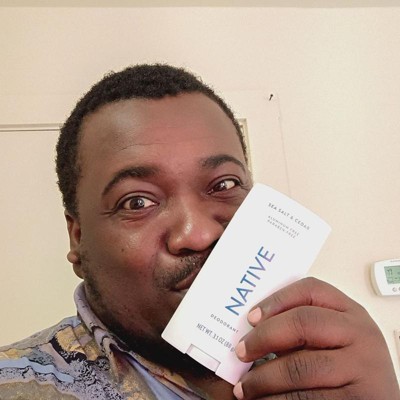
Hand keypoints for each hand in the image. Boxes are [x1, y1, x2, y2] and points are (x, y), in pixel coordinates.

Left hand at [233, 277, 399, 399]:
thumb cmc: (345, 368)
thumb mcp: (331, 338)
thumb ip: (300, 329)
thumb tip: (251, 332)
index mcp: (349, 312)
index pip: (310, 290)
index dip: (276, 299)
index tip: (251, 317)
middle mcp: (360, 333)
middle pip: (302, 322)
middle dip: (264, 337)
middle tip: (241, 352)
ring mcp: (363, 366)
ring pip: (300, 366)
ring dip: (263, 379)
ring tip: (244, 388)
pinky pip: (308, 398)